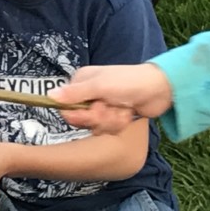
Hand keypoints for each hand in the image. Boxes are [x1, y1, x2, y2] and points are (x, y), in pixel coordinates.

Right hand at [50, 64, 172, 133]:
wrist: (160, 89)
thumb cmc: (129, 82)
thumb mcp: (100, 86)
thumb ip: (74, 94)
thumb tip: (49, 96)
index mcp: (81, 82)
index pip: (67, 107)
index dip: (80, 114)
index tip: (95, 109)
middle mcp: (89, 94)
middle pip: (81, 119)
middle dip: (99, 117)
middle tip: (112, 107)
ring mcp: (102, 106)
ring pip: (96, 125)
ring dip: (112, 120)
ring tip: (123, 109)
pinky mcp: (113, 116)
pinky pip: (108, 128)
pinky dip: (119, 123)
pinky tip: (128, 113)